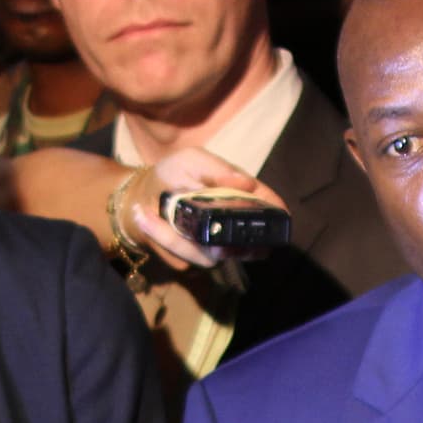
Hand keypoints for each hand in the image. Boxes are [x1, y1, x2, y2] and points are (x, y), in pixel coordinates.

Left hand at [122, 147, 288, 270]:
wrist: (143, 197)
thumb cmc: (173, 174)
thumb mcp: (192, 161)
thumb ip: (217, 169)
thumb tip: (247, 183)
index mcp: (241, 198)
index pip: (270, 208)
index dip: (277, 214)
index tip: (278, 216)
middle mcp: (234, 227)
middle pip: (247, 243)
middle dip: (224, 235)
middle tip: (194, 215)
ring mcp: (218, 248)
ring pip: (213, 254)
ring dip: (177, 235)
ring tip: (148, 212)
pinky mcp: (196, 261)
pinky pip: (186, 257)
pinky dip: (162, 237)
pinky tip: (144, 218)